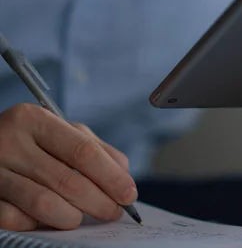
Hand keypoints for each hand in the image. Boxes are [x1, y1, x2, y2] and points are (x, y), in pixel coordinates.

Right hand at [0, 103, 135, 230]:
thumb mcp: (59, 132)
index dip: (111, 178)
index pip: (84, 152)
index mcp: (35, 120)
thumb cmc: (27, 140)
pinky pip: (15, 218)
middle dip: (99, 202)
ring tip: (80, 217)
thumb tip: (123, 174)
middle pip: (68, 181)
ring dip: (71, 216)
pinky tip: (45, 218)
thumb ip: (94, 148)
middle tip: (113, 212)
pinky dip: (37, 223)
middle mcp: (10, 141)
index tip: (129, 194)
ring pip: (44, 203)